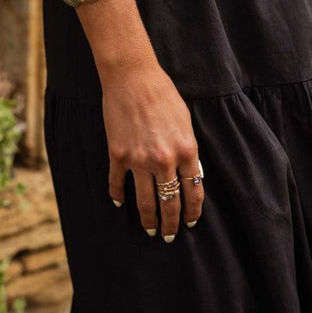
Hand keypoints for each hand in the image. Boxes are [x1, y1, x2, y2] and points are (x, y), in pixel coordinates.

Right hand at [100, 55, 203, 241]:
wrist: (132, 77)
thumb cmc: (162, 93)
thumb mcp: (185, 121)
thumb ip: (188, 148)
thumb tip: (189, 172)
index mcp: (186, 150)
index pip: (193, 191)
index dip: (193, 210)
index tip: (191, 221)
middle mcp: (164, 160)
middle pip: (170, 203)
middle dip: (171, 223)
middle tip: (169, 235)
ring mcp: (139, 159)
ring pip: (145, 201)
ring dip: (148, 220)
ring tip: (149, 229)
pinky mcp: (118, 154)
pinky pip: (118, 183)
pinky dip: (118, 195)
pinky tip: (119, 203)